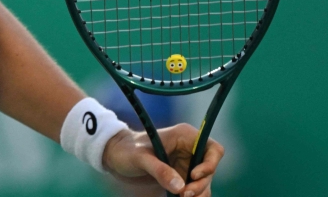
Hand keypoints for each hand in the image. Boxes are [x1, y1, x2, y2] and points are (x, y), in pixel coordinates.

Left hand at [102, 125, 224, 196]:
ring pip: (205, 183)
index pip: (213, 149)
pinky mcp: (181, 178)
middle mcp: (190, 150)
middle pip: (210, 170)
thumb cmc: (126, 150)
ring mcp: (187, 165)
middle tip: (185, 195)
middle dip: (201, 185)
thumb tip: (180, 187)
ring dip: (199, 194)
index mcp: (185, 136)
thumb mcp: (140, 158)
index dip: (210, 164)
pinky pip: (195, 191)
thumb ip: (159, 170)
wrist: (115, 157)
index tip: (193, 175)